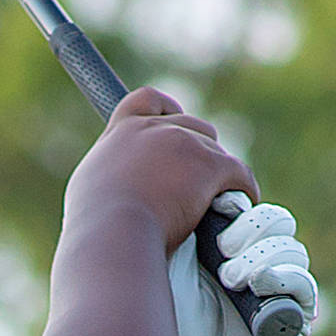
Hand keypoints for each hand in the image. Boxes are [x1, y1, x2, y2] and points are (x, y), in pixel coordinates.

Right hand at [64, 84, 255, 257]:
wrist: (115, 234)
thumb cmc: (98, 226)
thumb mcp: (91, 189)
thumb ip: (112, 175)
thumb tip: (124, 187)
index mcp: (123, 133)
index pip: (147, 100)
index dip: (166, 112)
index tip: (173, 128)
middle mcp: (154, 129)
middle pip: (193, 126)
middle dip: (200, 150)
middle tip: (198, 181)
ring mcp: (184, 144)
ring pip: (216, 151)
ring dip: (219, 172)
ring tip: (218, 198)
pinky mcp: (210, 165)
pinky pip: (239, 172)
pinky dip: (244, 186)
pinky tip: (244, 200)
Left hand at [170, 197, 320, 335]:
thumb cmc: (164, 330)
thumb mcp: (165, 269)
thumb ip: (182, 228)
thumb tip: (197, 188)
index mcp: (219, 250)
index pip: (244, 207)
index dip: (234, 204)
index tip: (212, 211)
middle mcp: (249, 267)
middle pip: (273, 220)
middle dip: (249, 227)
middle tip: (220, 251)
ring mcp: (273, 292)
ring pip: (290, 247)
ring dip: (261, 255)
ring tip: (230, 279)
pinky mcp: (291, 319)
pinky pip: (303, 283)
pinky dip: (284, 277)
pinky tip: (258, 286)